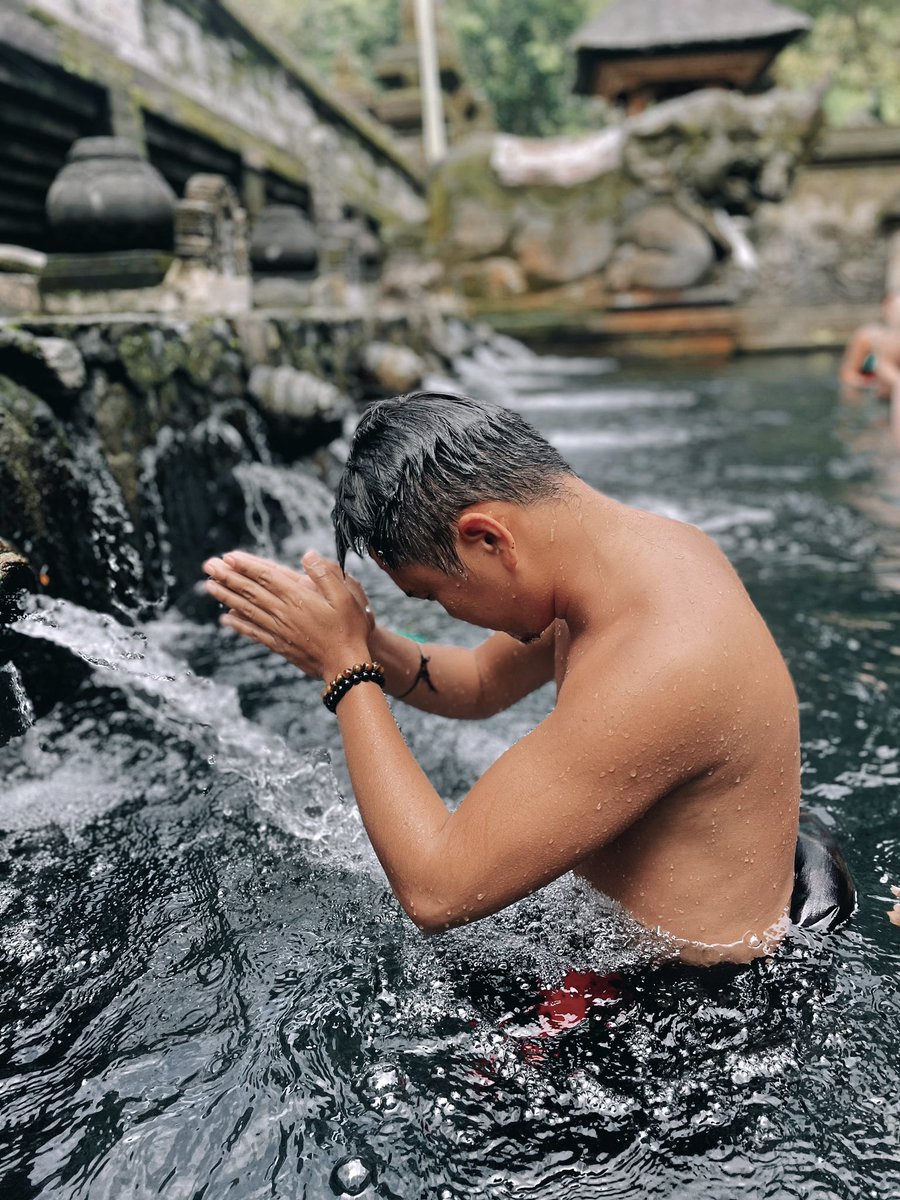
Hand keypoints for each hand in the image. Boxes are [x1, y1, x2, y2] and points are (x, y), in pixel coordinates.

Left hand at [202, 549, 371, 679]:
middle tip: (208, 565)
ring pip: (247, 610)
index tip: (227, 556)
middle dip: (228, 576)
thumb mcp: (346, 596)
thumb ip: (325, 574)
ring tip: (209, 586)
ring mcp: (279, 630)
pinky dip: (238, 624)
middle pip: (250, 591)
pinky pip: (253, 632)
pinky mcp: (279, 645)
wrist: (346, 666)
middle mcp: (283, 613)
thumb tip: (307, 555)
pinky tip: (225, 618)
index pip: (266, 576)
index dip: (246, 565)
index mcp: (298, 598)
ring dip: (227, 596)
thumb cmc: (349, 629)